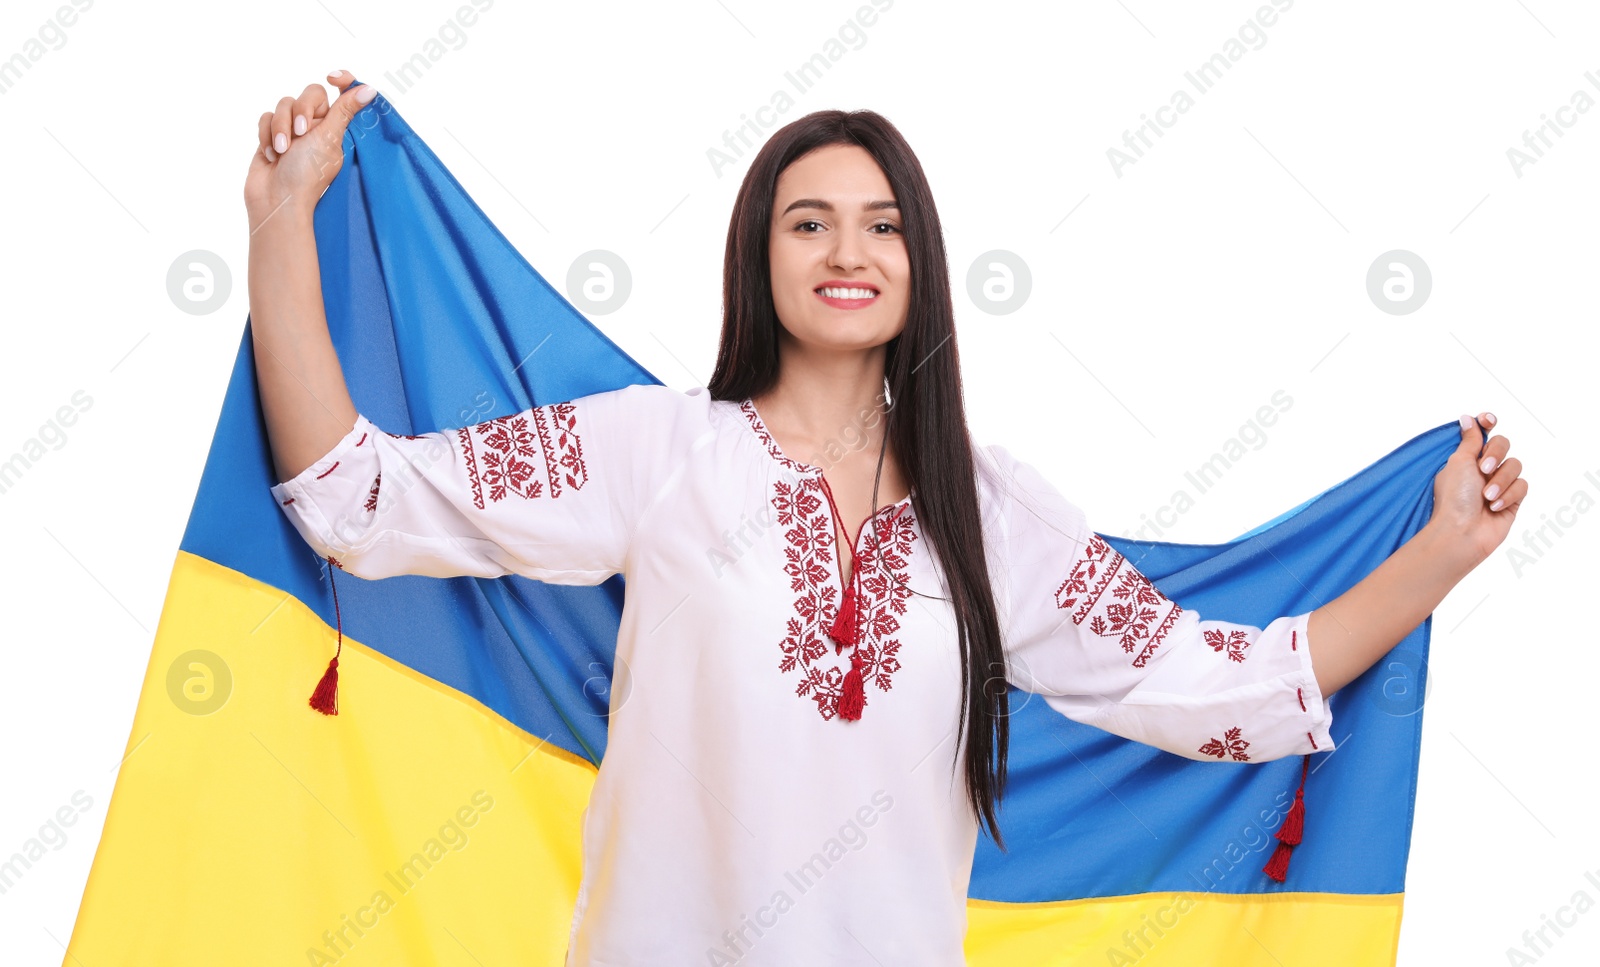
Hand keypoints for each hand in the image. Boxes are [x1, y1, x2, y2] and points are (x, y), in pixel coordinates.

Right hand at [244, 70, 377, 230]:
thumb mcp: (329, 139)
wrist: (276, 199)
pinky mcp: (272, 136)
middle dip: (300, 112)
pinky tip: (272, 155)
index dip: (342, 81)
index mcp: (338, 129)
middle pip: (309, 94)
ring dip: (280, 127)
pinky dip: (267, 134)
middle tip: (301, 134)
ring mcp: (293, 132)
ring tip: (283, 151)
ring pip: (284, 104)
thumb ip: (345, 111)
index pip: (342, 94)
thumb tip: (370, 90)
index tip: (333, 77)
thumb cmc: (306, 175)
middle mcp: (318, 127)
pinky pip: (266, 117)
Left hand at [1427, 411, 1528, 569]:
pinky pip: (1522, 486)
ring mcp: (1499, 484)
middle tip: (1483, 469)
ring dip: (1501, 480)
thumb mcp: (1458, 462)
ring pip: (1515, 465)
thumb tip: (1467, 418)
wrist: (1462, 532)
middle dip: (1495, 454)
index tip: (1488, 420)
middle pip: (1503, 444)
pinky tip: (1494, 506)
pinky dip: (1509, 495)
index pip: (1483, 433)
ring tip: (1486, 497)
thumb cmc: (1454, 499)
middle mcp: (1483, 469)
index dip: (1487, 423)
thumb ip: (1469, 440)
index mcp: (1466, 458)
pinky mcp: (1512, 500)